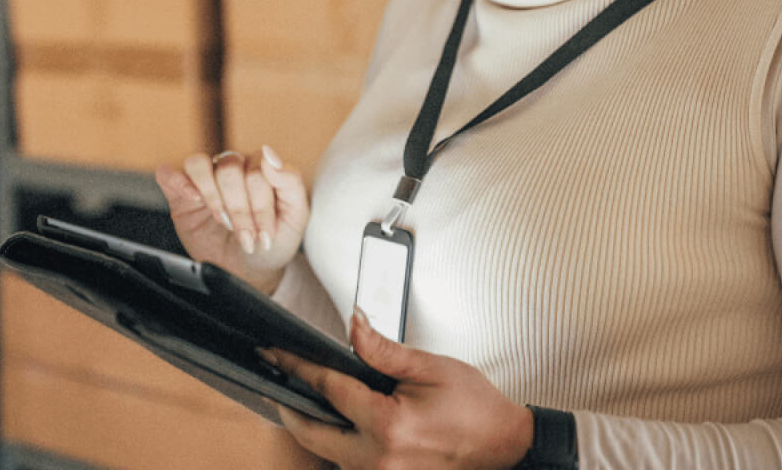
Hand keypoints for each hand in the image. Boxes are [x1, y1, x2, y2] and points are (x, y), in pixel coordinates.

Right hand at [154, 145, 308, 294]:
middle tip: (246, 237)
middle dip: (239, 210)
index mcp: (261, 168)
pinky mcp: (180, 195)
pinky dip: (178, 182)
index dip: (260, 205)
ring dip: (212, 196)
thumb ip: (290, 181)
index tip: (265, 234)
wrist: (250, 272)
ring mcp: (205, 180)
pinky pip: (168, 174)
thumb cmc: (274, 241)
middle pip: (229, 169)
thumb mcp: (296, 216)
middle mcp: (232, 168)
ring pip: (199, 164)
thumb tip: (269, 153)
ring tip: (221, 220)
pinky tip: (193, 199)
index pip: (257, 170)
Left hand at [267, 308, 533, 469]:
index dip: (299, 368)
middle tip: (275, 378)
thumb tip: (353, 325)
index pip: (329, 391)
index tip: (277, 354)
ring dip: (311, 426)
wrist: (505, 447)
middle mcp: (379, 460)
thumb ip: (383, 350)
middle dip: (289, 405)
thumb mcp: (431, 368)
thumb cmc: (476, 409)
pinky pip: (347, 464)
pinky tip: (334, 422)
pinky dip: (334, 442)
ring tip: (300, 396)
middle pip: (312, 433)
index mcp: (389, 427)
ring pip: (326, 453)